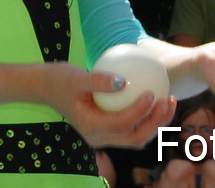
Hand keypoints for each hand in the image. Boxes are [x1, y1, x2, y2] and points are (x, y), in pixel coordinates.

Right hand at [39, 64, 173, 148]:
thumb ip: (98, 80)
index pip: (123, 124)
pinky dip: (147, 118)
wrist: (45, 88)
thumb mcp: (76, 76)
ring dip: (156, 123)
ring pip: (137, 137)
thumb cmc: (59, 79)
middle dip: (156, 123)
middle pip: (135, 138)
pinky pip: (132, 128)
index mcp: (91, 128)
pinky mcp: (108, 129)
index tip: (152, 92)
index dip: (141, 111)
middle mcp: (99, 138)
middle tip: (168, 100)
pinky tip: (156, 98)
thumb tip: (123, 81)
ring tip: (168, 101)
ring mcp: (104, 136)